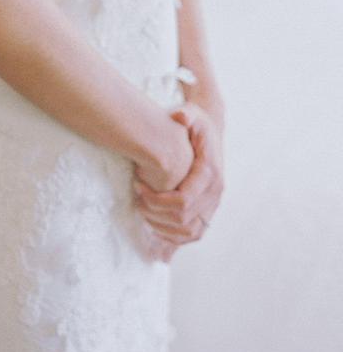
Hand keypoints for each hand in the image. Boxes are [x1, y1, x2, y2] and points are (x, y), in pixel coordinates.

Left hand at [133, 103, 223, 258]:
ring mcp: (213, 205)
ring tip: (142, 211)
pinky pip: (192, 234)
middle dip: (155, 212)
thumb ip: (186, 114)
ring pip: (188, 232)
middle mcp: (215, 194)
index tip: (138, 186)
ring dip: (163, 228)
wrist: (211, 132)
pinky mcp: (207, 212)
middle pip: (183, 219)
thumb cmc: (197, 124)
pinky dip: (174, 237)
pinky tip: (155, 227)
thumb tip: (180, 116)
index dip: (157, 199)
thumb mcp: (192, 114)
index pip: (183, 200)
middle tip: (136, 198)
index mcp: (210, 174)